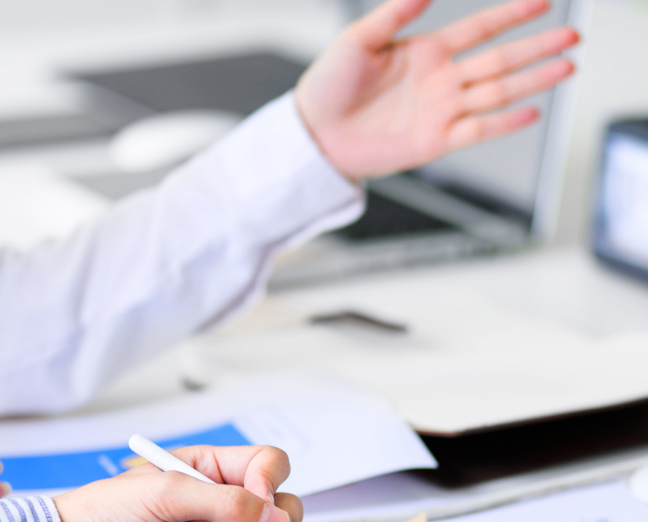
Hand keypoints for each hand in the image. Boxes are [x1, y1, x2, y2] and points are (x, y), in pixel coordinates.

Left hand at [54, 445, 301, 521]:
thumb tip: (274, 518)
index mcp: (208, 470)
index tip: (261, 499)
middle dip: (283, 520)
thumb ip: (226, 503)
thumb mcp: (168, 492)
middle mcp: (217, 505)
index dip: (270, 481)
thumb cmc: (106, 512)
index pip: (262, 466)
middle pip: (274, 506)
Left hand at [296, 0, 579, 179]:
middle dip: (536, 47)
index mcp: (427, 51)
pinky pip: (476, 131)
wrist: (315, 135)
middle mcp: (441, 81)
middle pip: (499, 60)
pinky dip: (503, 123)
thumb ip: (393, 13)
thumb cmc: (330, 87)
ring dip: (532, 81)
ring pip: (496, 93)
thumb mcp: (358, 40)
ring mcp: (441, 112)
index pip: (480, 29)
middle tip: (572, 37)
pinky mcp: (434, 143)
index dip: (512, 15)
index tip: (544, 2)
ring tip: (566, 68)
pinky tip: (530, 111)